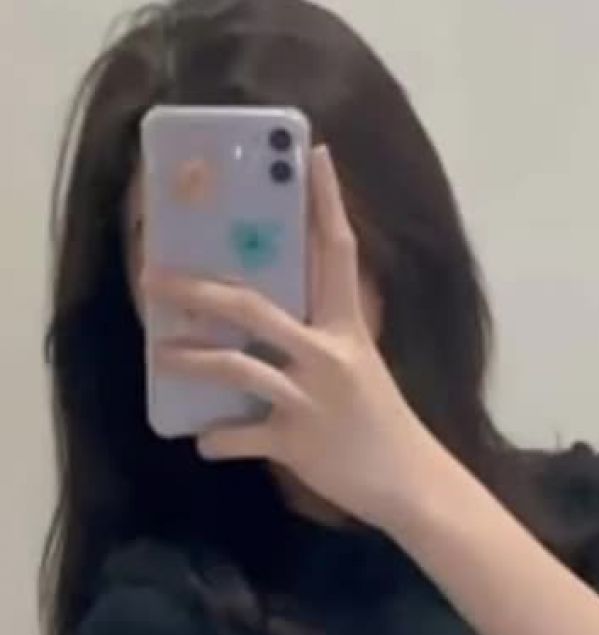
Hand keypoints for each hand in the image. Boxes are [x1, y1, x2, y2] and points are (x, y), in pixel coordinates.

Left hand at [143, 146, 435, 531]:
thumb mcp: (361, 365)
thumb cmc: (380, 419)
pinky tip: (203, 439)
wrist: (408, 481)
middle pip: (254, 308)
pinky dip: (216, 439)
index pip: (337, 251)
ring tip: (159, 354)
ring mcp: (309, 399)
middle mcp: (329, 355)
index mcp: (349, 328)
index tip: (313, 153)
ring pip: (236, 368)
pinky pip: (239, 437)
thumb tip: (270, 313)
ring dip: (189, 360)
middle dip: (198, 290)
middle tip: (154, 278)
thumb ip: (323, 334)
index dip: (326, 201)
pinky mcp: (295, 442)